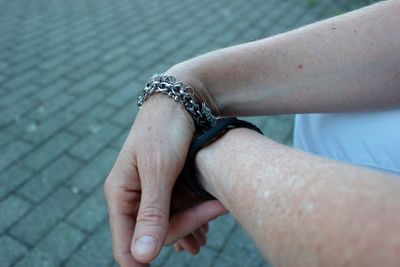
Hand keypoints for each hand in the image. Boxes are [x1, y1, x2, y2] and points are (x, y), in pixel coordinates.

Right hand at [104, 94, 225, 265]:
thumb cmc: (166, 129)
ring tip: (206, 239)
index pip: (125, 244)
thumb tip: (141, 257)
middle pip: (151, 235)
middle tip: (206, 237)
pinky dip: (190, 218)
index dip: (144, 258)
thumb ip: (151, 212)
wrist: (181, 100)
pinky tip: (205, 225)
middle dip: (180, 234)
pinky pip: (174, 211)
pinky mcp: (164, 185)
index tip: (179, 253)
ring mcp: (148, 191)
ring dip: (187, 231)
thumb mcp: (159, 170)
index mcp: (120, 193)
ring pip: (165, 225)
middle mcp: (131, 196)